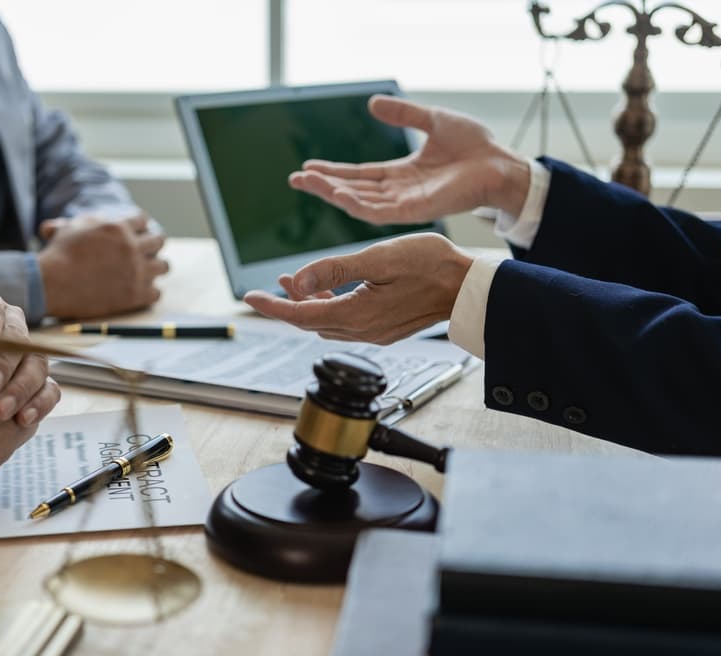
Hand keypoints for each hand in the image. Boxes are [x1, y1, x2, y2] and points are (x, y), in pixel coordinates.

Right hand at [37, 212, 168, 318]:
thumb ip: (83, 221)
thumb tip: (83, 219)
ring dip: (156, 267)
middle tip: (145, 250)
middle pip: (159, 240)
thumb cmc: (57, 255)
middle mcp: (132, 248)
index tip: (136, 232)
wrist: (52, 284)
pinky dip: (150, 292)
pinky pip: (157, 292)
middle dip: (152, 244)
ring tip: (146, 271)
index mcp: (118, 227)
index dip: (139, 225)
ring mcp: (137, 272)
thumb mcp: (69, 228)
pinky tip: (140, 290)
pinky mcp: (136, 295)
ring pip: (164, 266)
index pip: (143, 219)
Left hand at [244, 233, 472, 344]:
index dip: (273, 306)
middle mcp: (362, 329)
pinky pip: (344, 323)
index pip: (300, 315)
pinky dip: (327, 308)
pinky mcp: (385, 328)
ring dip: (306, 306)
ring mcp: (374, 332)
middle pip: (309, 322)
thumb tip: (297, 282)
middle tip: (265, 291)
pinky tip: (327, 291)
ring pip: (326, 323)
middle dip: (285, 306)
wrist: (469, 288)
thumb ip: (335, 270)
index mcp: (356, 314)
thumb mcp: (379, 259)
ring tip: (290, 284)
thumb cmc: (432, 266)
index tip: (250, 298)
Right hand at [288, 95, 530, 223]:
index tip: (307, 168)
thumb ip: (403, 114)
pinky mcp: (417, 211)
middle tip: (295, 179)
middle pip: (352, 191)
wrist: (501, 162)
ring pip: (361, 203)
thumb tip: (373, 102)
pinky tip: (340, 195)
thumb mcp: (432, 121)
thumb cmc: (474, 145)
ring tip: (310, 184)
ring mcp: (406, 204)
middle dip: (323, 186)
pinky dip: (359, 204)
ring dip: (334, 194)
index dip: (333, 172)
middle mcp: (399, 193)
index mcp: (400, 175)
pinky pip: (381, 212)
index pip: (359, 176)